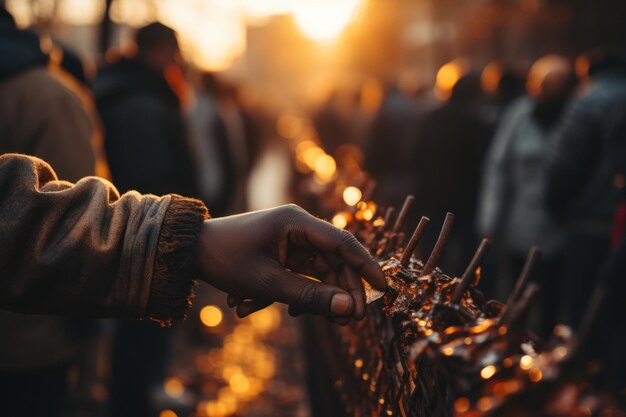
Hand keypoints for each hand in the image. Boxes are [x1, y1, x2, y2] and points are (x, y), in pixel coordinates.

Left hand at [196, 204, 385, 320]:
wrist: (189, 252)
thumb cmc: (226, 259)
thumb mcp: (268, 283)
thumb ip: (310, 297)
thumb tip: (349, 309)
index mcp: (297, 224)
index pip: (343, 244)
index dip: (366, 266)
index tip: (383, 289)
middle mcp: (298, 229)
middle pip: (334, 262)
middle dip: (341, 291)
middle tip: (350, 320)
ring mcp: (289, 242)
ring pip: (317, 272)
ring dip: (314, 297)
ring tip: (316, 321)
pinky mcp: (280, 255)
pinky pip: (298, 276)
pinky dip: (292, 294)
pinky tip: (272, 308)